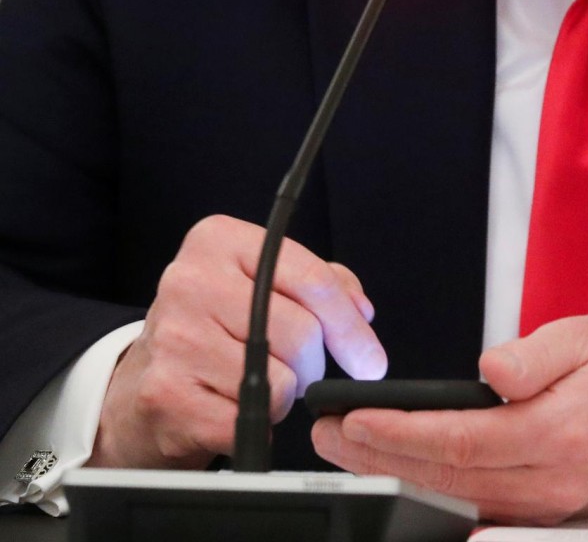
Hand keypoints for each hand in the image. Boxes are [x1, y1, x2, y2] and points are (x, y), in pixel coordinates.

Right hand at [87, 215, 385, 468]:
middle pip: (302, 333)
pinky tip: (230, 405)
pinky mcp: (166, 393)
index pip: (313, 279)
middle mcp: (190, 280)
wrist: (143, 381)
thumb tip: (361, 311)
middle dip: (312, 364)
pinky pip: (252, 417)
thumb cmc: (216, 328)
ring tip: (251, 381)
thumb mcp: (263, 284)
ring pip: (281, 379)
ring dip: (283, 394)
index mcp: (219, 240)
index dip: (351, 325)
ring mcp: (174, 337)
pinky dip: (256, 422)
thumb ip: (321, 284)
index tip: (371, 359)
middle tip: (291, 369)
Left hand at [311, 315, 587, 524]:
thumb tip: (488, 372)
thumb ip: (535, 355)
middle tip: (327, 436)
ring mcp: (550, 504)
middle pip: (446, 477)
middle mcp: (552, 481)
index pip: (459, 440)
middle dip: (378, 459)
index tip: (353, 418)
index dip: (399, 432)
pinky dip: (432, 490)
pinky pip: (479, 505)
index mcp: (561, 433)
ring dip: (397, 475)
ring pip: (456, 498)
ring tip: (348, 451)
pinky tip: (403, 471)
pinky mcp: (548, 509)